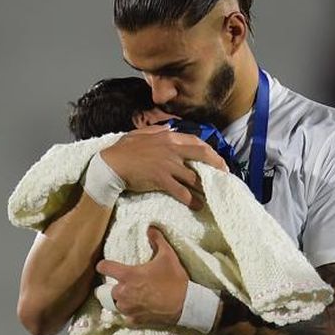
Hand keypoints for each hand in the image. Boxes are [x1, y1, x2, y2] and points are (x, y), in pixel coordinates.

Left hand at [96, 227, 188, 325]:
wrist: (185, 305)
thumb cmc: (174, 280)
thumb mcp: (168, 256)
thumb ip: (157, 240)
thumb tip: (151, 227)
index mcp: (127, 275)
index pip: (103, 267)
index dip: (103, 265)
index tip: (105, 266)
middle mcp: (123, 292)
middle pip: (108, 289)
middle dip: (116, 286)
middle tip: (128, 284)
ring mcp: (127, 308)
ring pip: (116, 304)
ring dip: (122, 300)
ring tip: (133, 297)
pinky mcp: (134, 320)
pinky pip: (126, 316)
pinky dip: (130, 313)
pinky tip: (139, 309)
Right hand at [98, 126, 227, 208]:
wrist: (110, 164)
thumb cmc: (122, 149)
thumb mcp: (139, 133)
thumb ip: (156, 130)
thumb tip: (168, 128)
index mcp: (168, 137)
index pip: (196, 141)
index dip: (209, 151)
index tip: (216, 159)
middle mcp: (172, 150)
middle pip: (202, 155)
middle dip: (217, 164)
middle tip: (224, 174)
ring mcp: (168, 165)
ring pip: (194, 176)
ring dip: (205, 186)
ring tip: (212, 195)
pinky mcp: (161, 179)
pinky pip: (181, 191)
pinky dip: (191, 200)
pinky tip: (197, 205)